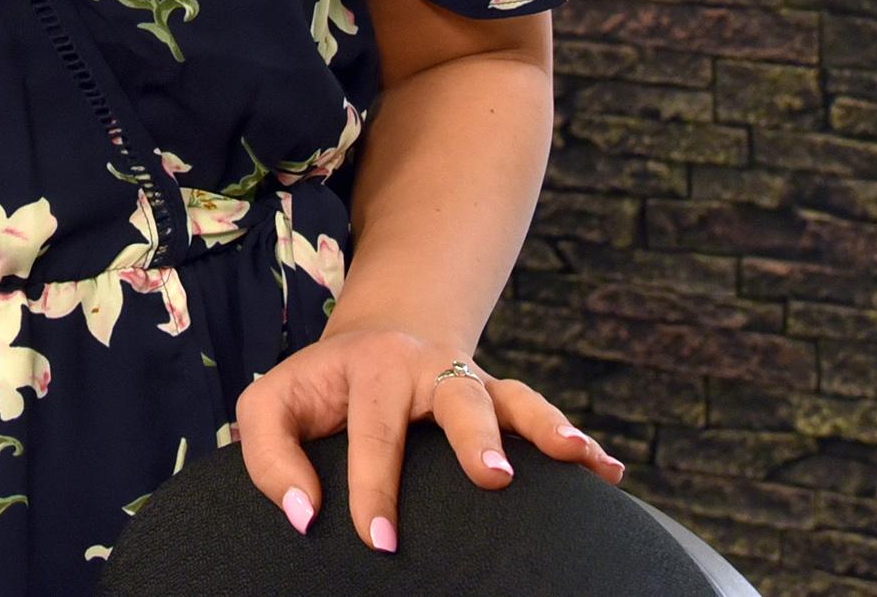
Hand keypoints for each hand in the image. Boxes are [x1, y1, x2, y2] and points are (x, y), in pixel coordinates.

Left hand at [234, 326, 624, 550]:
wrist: (377, 336)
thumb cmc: (319, 387)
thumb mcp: (272, 404)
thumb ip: (270, 456)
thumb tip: (304, 514)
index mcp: (367, 369)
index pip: (372, 431)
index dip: (373, 487)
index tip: (379, 540)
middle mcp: (426, 369)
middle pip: (456, 397)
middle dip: (475, 438)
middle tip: (493, 479)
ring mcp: (470, 382)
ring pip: (513, 397)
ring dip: (545, 425)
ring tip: (573, 454)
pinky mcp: (500, 398)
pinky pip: (542, 415)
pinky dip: (579, 441)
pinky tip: (607, 471)